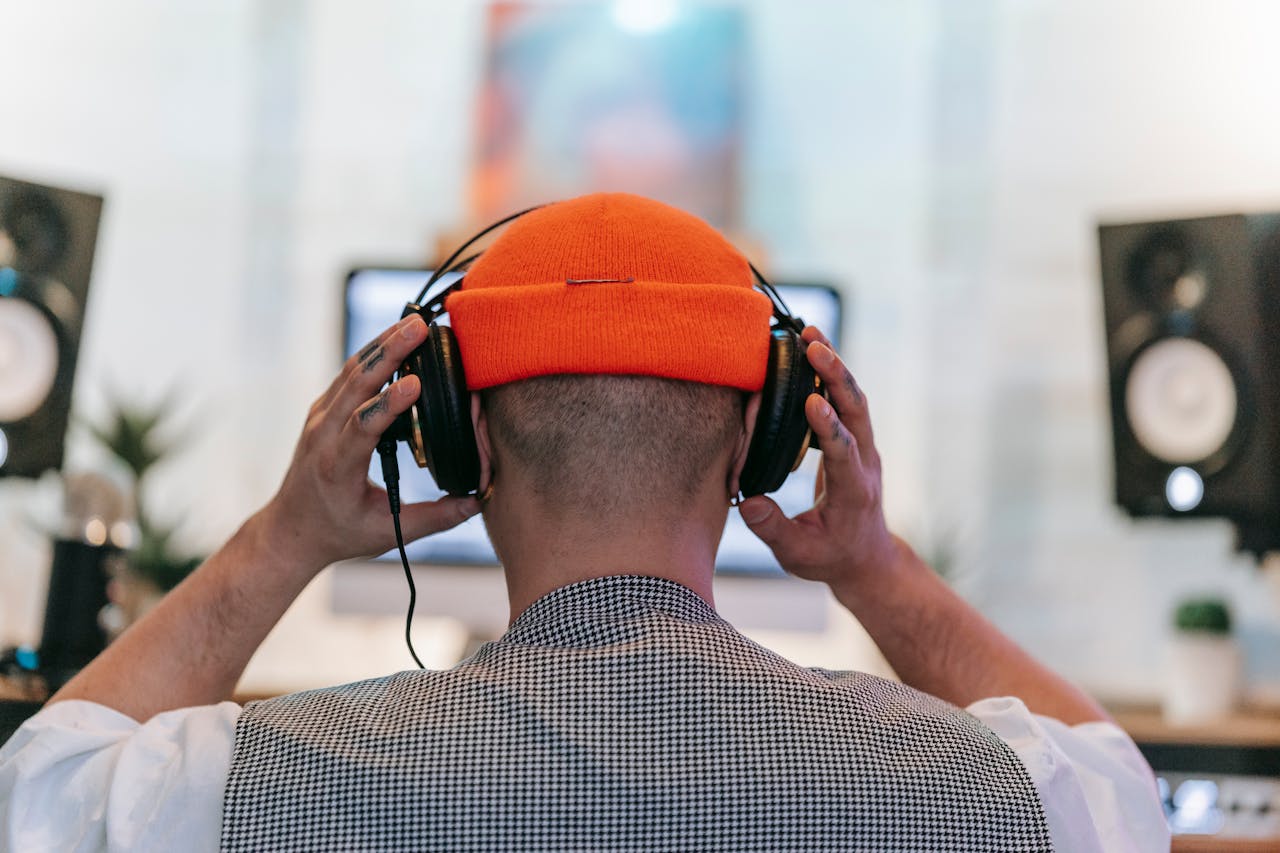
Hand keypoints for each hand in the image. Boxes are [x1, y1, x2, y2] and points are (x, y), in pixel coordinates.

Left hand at [259, 315, 480, 570]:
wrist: (291, 528)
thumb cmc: (339, 532)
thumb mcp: (386, 534)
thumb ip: (434, 519)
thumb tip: (477, 502)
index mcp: (338, 467)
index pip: (362, 427)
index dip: (388, 404)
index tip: (416, 383)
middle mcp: (324, 435)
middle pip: (355, 384)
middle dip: (388, 353)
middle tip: (419, 328)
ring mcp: (320, 417)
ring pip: (351, 371)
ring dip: (382, 345)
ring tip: (413, 322)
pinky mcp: (324, 409)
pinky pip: (349, 374)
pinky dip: (373, 353)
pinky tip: (395, 337)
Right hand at [739, 327, 900, 593]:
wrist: (865, 557)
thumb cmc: (829, 556)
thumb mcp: (798, 555)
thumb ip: (773, 529)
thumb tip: (747, 502)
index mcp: (853, 490)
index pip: (843, 452)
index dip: (828, 427)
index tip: (812, 401)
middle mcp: (864, 462)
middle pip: (857, 410)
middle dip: (837, 376)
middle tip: (813, 345)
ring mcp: (863, 448)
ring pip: (854, 399)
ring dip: (835, 365)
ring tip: (810, 333)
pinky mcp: (854, 439)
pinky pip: (847, 400)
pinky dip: (831, 373)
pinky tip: (811, 350)